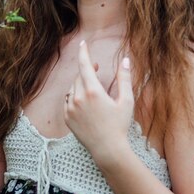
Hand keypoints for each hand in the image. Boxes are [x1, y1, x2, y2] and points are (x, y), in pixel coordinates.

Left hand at [64, 40, 133, 165]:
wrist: (107, 149)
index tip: (83, 44)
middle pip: (79, 76)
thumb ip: (124, 79)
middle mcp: (78, 98)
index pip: (85, 65)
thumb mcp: (126, 101)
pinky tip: (84, 101)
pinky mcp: (67, 118)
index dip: (84, 53)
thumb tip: (125, 60)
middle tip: (96, 67)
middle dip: (87, 70)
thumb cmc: (119, 125)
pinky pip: (67, 100)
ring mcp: (70, 109)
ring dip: (81, 84)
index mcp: (93, 92)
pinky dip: (74, 96)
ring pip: (72, 88)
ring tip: (93, 87)